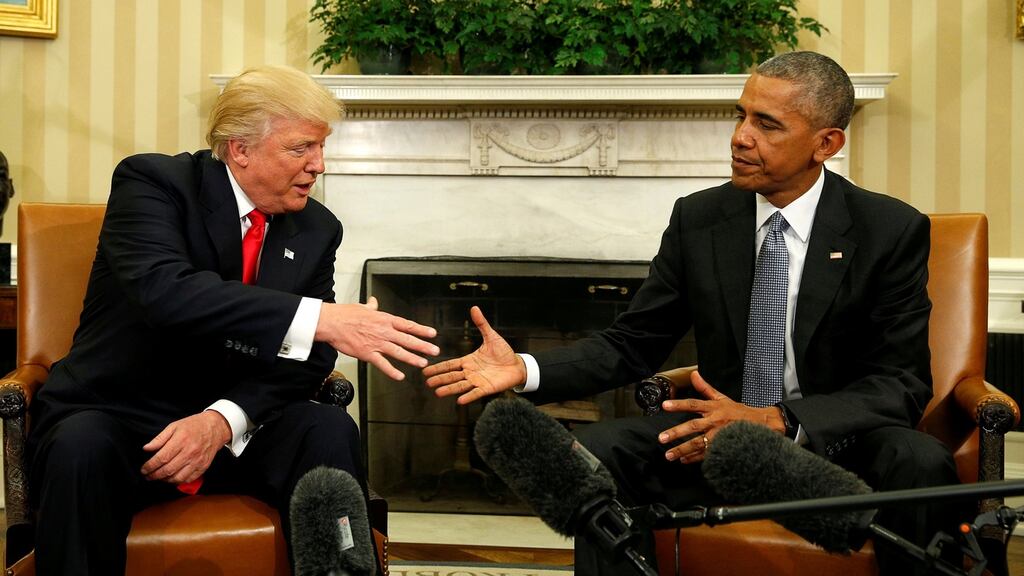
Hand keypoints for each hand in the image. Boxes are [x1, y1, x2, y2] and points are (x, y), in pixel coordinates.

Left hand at [141, 411, 231, 483]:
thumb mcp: (174, 426)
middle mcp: (189, 452)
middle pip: (167, 470)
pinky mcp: (203, 466)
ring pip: (177, 478)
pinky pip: (188, 479)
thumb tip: (147, 449)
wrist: (215, 428)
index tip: (144, 469)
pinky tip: (172, 477)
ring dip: (165, 480)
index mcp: (181, 440)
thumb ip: (160, 438)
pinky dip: (178, 481)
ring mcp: (197, 461)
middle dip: (154, 475)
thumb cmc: (194, 426)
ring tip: (159, 477)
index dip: (150, 466)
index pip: (161, 458)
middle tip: (148, 476)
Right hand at [316, 296, 439, 379]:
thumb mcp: (362, 307)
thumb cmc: (344, 314)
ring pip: (399, 352)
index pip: (407, 325)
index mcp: (384, 319)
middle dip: (423, 346)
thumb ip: (371, 306)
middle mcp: (384, 331)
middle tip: (435, 351)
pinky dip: (392, 371)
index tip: (432, 334)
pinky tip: (400, 376)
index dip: (421, 330)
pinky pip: (382, 364)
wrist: (331, 322)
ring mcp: (376, 343)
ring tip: (423, 363)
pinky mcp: (367, 353)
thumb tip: (374, 301)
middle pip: (407, 339)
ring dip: (412, 358)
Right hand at [423, 306, 526, 404]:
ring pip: (460, 386)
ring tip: (438, 393)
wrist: (518, 365)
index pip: (450, 365)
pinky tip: (459, 400)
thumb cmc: (504, 352)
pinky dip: (468, 396)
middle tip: (428, 383)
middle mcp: (470, 372)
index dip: (438, 368)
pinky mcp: (487, 388)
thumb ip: (482, 324)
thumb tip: (474, 308)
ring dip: (449, 389)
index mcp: (468, 361)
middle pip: (452, 376)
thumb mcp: (491, 336)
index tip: (426, 371)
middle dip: (440, 379)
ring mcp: (478, 381)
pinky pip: (476, 393)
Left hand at [657, 370, 784, 462]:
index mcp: (713, 408)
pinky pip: (707, 454)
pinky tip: (683, 460)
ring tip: (669, 455)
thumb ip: (705, 388)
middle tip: (662, 438)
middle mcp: (715, 421)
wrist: (762, 424)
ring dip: (683, 449)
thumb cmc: (738, 411)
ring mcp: (719, 435)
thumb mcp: (722, 398)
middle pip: (693, 426)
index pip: (693, 404)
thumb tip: (693, 374)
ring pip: (699, 443)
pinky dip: (695, 458)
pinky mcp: (723, 447)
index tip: (665, 406)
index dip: (679, 404)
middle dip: (677, 433)